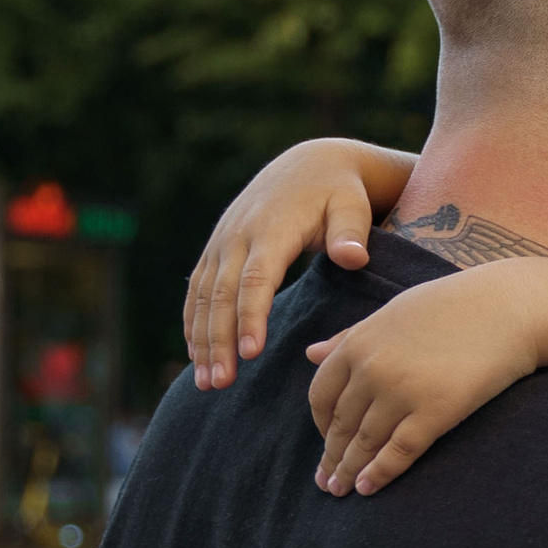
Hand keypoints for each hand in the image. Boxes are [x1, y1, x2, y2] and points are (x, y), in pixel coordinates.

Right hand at [184, 141, 382, 388]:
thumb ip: (351, 233)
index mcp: (272, 229)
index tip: (251, 354)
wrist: (308, 165)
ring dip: (201, 340)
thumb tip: (353, 258)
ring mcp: (223, 242)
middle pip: (222, 294)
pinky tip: (196, 357)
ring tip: (206, 383)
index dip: (251, 316)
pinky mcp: (217, 249)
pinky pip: (198, 290)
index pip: (256, 279)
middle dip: (218, 340)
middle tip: (221, 383)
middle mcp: (238, 235)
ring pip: (204, 296)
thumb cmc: (338, 193)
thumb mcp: (352, 206)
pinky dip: (194, 323)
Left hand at [307, 261, 547, 493]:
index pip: (322, 395)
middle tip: (326, 482)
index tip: (327, 442)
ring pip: (365, 443)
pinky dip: (380, 473)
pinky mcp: (435, 412)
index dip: (321, 425)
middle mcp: (373, 369)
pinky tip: (368, 488)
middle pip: (341, 425)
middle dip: (332, 457)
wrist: (508, 308)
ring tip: (341, 491)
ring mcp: (402, 392)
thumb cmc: (451, 306)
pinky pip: (399, 452)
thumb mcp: (392, 313)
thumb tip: (309, 353)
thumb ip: (349, 336)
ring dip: (349, 471)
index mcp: (359, 343)